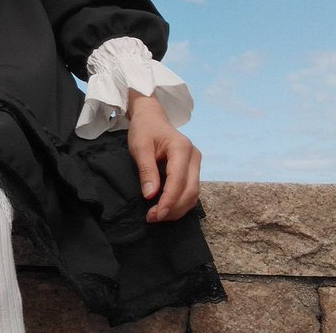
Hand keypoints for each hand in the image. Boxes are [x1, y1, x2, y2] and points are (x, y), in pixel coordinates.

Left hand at [126, 90, 200, 222]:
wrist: (151, 118)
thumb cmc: (144, 130)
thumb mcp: (140, 147)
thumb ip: (146, 170)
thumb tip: (150, 195)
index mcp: (182, 148)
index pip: (178, 181)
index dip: (168, 201)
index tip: (154, 214)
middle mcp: (194, 157)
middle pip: (190, 191)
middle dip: (173, 209)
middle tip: (152, 218)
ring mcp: (195, 164)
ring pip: (193, 194)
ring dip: (177, 209)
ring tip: (156, 216)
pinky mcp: (193, 170)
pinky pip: (190, 191)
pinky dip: (179, 203)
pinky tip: (165, 208)